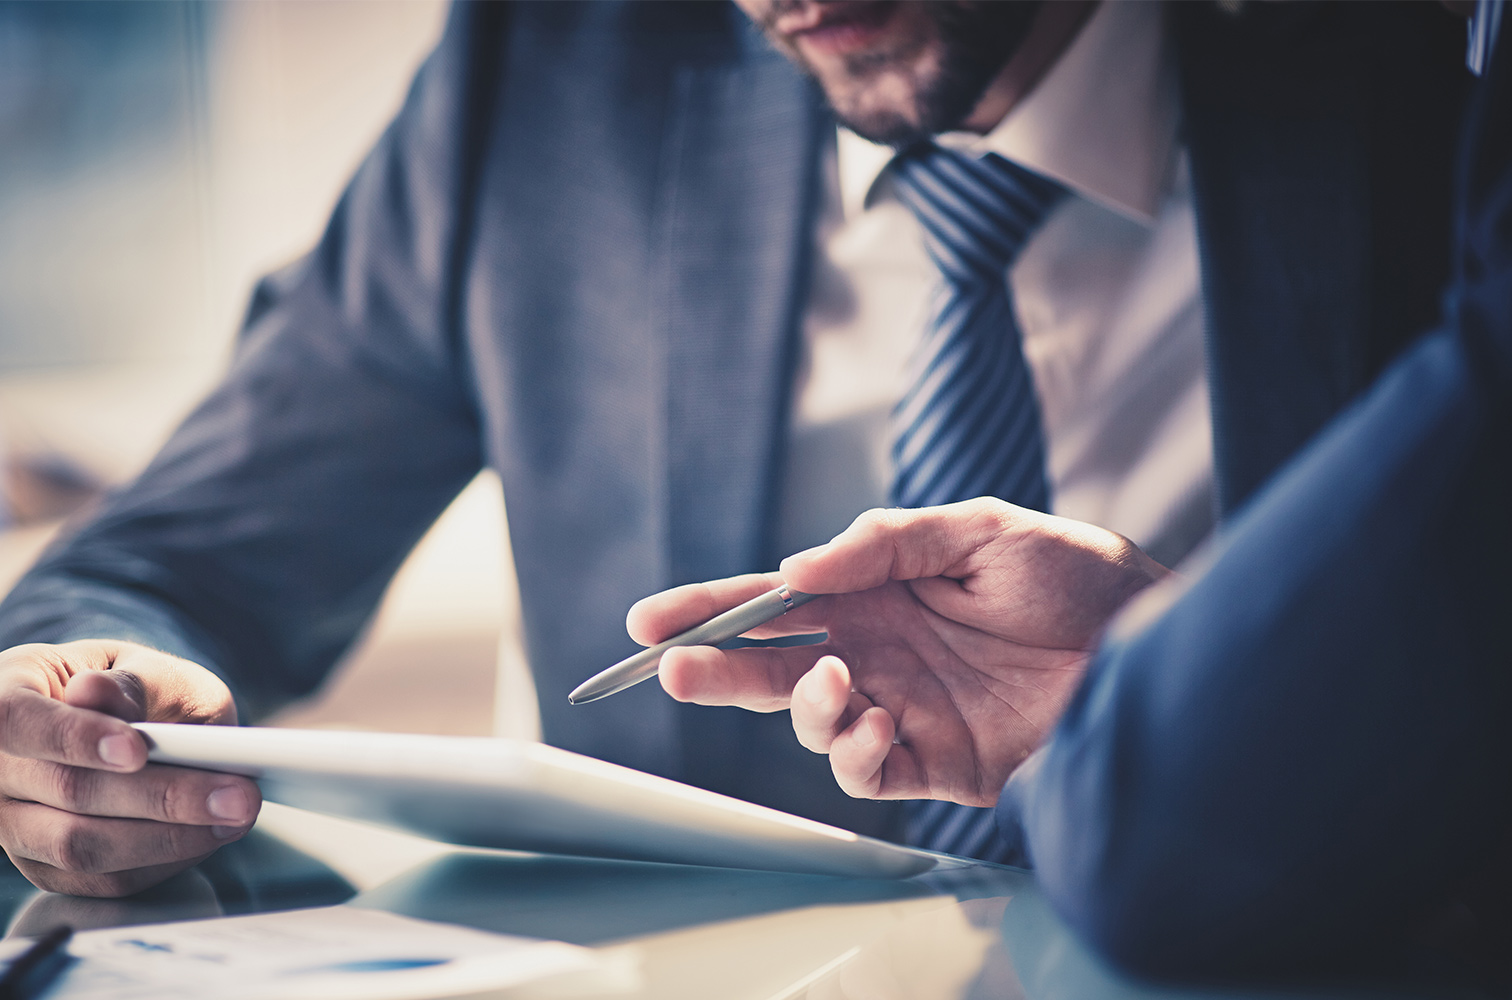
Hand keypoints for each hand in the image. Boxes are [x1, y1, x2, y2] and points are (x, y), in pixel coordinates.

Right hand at [0, 640, 261, 896]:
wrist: (148, 725)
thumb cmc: (146, 690)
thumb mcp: (153, 670)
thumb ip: (131, 683)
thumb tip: (92, 694)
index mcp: (8, 686)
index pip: (16, 719)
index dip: (73, 738)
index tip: (137, 749)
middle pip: (64, 790)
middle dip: (159, 796)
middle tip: (238, 793)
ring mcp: (9, 818)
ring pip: (80, 846)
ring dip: (168, 837)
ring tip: (236, 814)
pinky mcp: (44, 866)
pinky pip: (101, 880)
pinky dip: (163, 860)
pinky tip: (211, 835)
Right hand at [627, 499, 1169, 805]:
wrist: (1155, 643)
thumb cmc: (1076, 574)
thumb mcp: (980, 530)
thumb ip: (886, 543)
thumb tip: (799, 571)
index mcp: (877, 591)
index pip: (777, 601)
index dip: (713, 608)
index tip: (652, 620)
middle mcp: (878, 650)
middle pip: (772, 665)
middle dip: (716, 668)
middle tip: (674, 670)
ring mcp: (903, 706)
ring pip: (810, 722)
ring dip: (800, 707)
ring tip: (836, 681)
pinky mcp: (937, 762)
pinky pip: (866, 772)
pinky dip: (853, 752)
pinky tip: (876, 722)